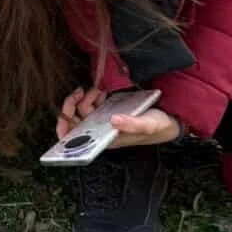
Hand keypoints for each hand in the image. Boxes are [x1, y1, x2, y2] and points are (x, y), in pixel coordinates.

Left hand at [57, 86, 180, 148]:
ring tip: (96, 90)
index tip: (64, 114)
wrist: (168, 120)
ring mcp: (102, 121)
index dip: (64, 128)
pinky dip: (93, 95)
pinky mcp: (107, 111)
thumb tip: (114, 120)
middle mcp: (100, 131)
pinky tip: (102, 91)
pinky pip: (91, 103)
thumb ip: (131, 124)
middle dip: (72, 106)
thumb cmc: (156, 127)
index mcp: (104, 139)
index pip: (74, 140)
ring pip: (81, 110)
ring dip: (84, 98)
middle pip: (73, 121)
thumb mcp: (146, 125)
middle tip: (79, 92)